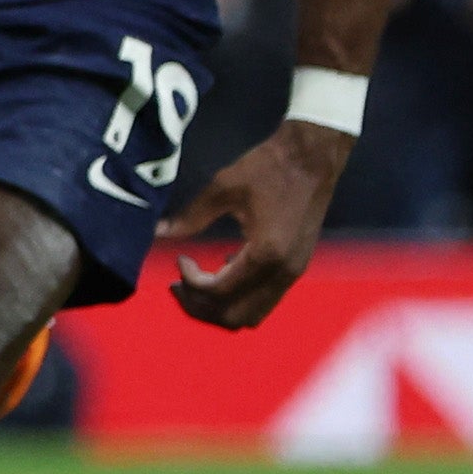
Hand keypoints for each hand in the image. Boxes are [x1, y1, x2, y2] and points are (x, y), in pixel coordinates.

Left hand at [157, 120, 352, 332]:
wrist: (313, 157)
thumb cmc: (268, 167)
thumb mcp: (223, 187)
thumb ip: (191, 215)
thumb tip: (159, 232)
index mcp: (266, 254)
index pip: (220, 291)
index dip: (191, 282)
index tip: (179, 259)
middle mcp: (283, 272)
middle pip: (236, 317)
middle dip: (201, 306)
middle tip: (179, 283)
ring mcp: (294, 273)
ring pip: (252, 314)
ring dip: (220, 306)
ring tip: (195, 282)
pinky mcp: (296, 267)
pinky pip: (264, 299)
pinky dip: (239, 295)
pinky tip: (222, 267)